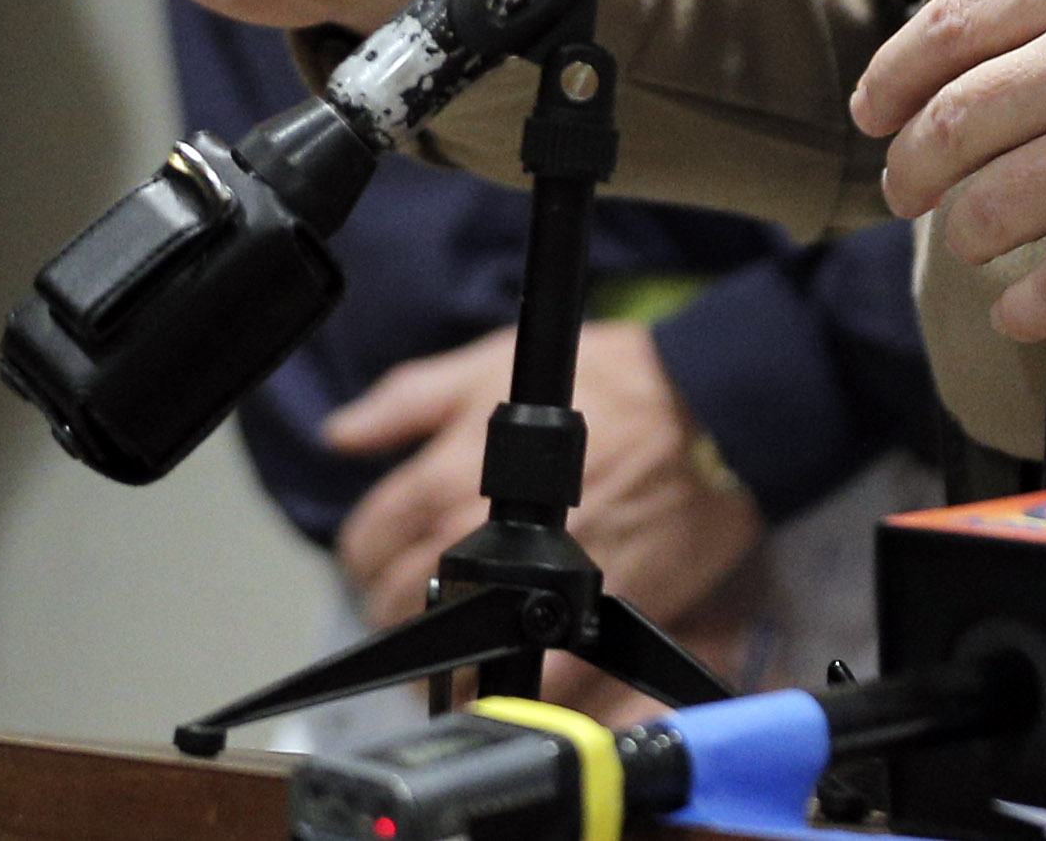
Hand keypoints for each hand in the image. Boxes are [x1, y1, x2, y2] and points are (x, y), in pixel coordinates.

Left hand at [324, 317, 767, 705]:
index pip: (362, 544)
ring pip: (444, 656)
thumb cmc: (608, 382)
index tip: (377, 550)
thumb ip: (405, 402)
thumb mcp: (489, 366)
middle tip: (411, 588)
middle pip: (391, 607)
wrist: (705, 417)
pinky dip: (500, 680)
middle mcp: (475, 539)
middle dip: (389, 602)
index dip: (361, 550)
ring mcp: (526, 587)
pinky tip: (502, 658)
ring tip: (453, 627)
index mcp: (443, 479)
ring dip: (436, 650)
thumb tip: (340, 432)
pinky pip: (519, 678)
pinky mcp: (582, 624)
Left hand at [851, 0, 1045, 341]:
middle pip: (950, 125)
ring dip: (963, 238)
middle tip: (907, 195)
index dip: (892, 78)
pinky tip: (1020, 315)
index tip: (873, 113)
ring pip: (989, 207)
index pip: (946, 30)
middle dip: (911, 170)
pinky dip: (1025, 310)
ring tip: (971, 247)